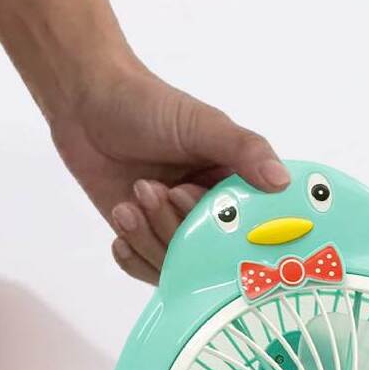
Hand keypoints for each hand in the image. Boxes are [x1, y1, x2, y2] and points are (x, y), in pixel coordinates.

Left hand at [50, 60, 289, 283]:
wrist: (85, 101)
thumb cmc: (149, 104)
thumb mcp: (204, 123)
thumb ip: (246, 150)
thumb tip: (283, 181)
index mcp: (238, 190)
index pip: (249, 231)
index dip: (228, 230)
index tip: (200, 204)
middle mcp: (212, 216)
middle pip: (209, 255)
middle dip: (177, 227)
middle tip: (155, 188)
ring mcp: (176, 230)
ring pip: (176, 266)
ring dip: (149, 236)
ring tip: (130, 201)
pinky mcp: (144, 238)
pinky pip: (147, 269)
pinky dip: (134, 255)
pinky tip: (123, 225)